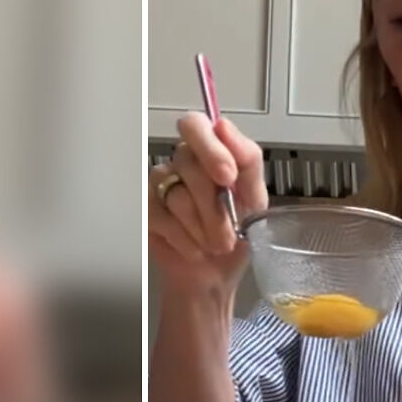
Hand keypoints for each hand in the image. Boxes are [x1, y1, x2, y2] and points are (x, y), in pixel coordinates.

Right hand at [147, 113, 266, 292]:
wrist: (216, 276)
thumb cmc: (237, 235)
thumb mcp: (255, 200)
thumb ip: (247, 160)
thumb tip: (224, 126)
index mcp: (211, 152)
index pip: (197, 125)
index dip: (211, 149)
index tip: (228, 177)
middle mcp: (182, 162)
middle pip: (189, 162)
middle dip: (214, 204)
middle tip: (229, 230)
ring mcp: (160, 184)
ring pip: (178, 194)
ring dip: (204, 227)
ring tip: (216, 244)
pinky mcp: (145, 209)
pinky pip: (162, 217)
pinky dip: (186, 239)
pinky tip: (195, 248)